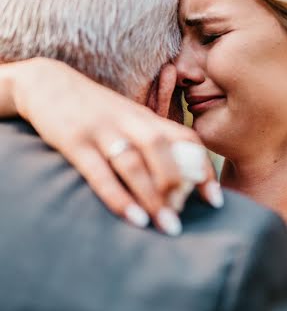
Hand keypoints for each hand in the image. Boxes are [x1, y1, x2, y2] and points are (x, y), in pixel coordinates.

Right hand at [8, 58, 222, 233]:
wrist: (47, 83)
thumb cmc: (94, 111)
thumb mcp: (126, 119)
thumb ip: (148, 142)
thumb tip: (175, 183)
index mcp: (145, 117)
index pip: (185, 138)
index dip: (202, 169)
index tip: (215, 201)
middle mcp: (128, 121)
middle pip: (162, 149)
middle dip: (178, 185)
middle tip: (183, 221)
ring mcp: (102, 130)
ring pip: (134, 163)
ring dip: (152, 197)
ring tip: (166, 226)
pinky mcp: (75, 141)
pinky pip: (100, 172)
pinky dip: (118, 196)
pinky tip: (133, 218)